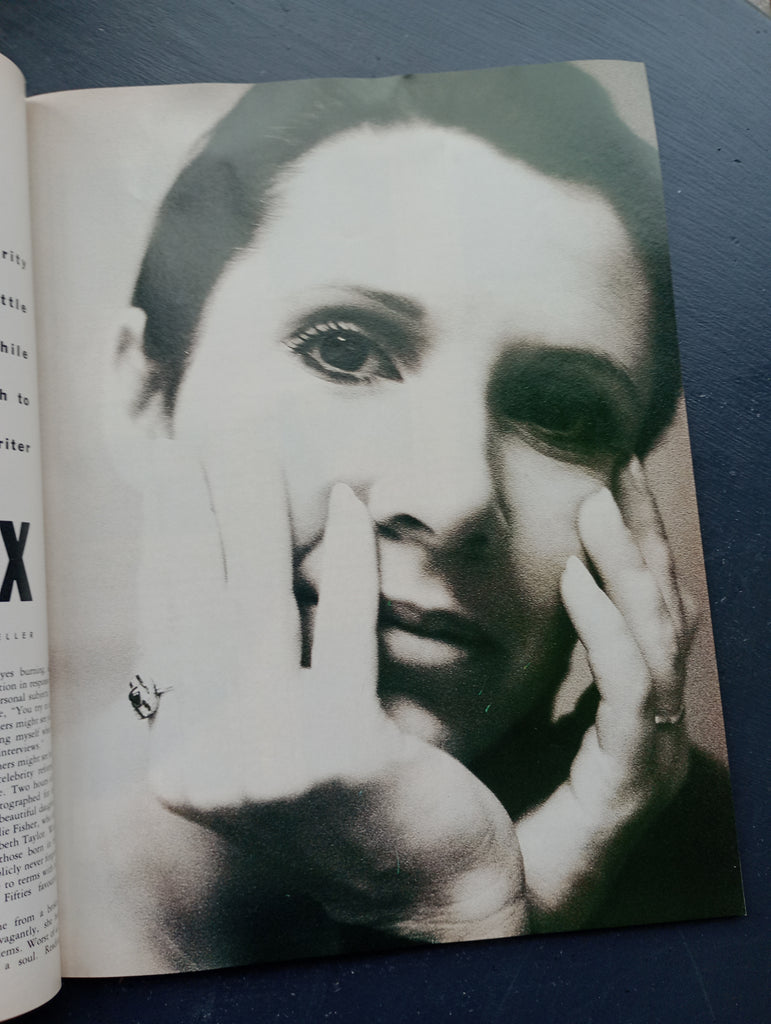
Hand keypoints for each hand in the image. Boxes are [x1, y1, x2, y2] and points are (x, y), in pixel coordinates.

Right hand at [134, 433, 527, 946]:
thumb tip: (230, 558)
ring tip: (253, 450)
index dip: (168, 547)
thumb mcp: (273, 741)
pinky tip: (349, 504)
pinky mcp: (338, 749)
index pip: (169, 626)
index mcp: (183, 755)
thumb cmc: (352, 804)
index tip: (172, 481)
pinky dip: (348, 558)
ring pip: (257, 607)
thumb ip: (241, 674)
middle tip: (206, 442)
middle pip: (202, 607)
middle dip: (199, 513)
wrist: (426, 890)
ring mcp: (267, 760)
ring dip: (256, 514)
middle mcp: (206, 762)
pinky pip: (343, 628)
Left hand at [516, 457, 695, 929]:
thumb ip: (513, 655)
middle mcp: (654, 718)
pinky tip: (577, 582)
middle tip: (619, 462)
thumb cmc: (495, 805)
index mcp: (627, 701)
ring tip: (596, 505)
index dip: (633, 537)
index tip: (610, 471)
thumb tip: (468, 585)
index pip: (642, 602)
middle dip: (645, 530)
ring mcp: (653, 749)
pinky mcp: (634, 780)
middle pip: (664, 604)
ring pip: (658, 637)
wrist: (493, 907)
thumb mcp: (504, 711)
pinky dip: (608, 629)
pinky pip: (631, 690)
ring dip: (628, 565)